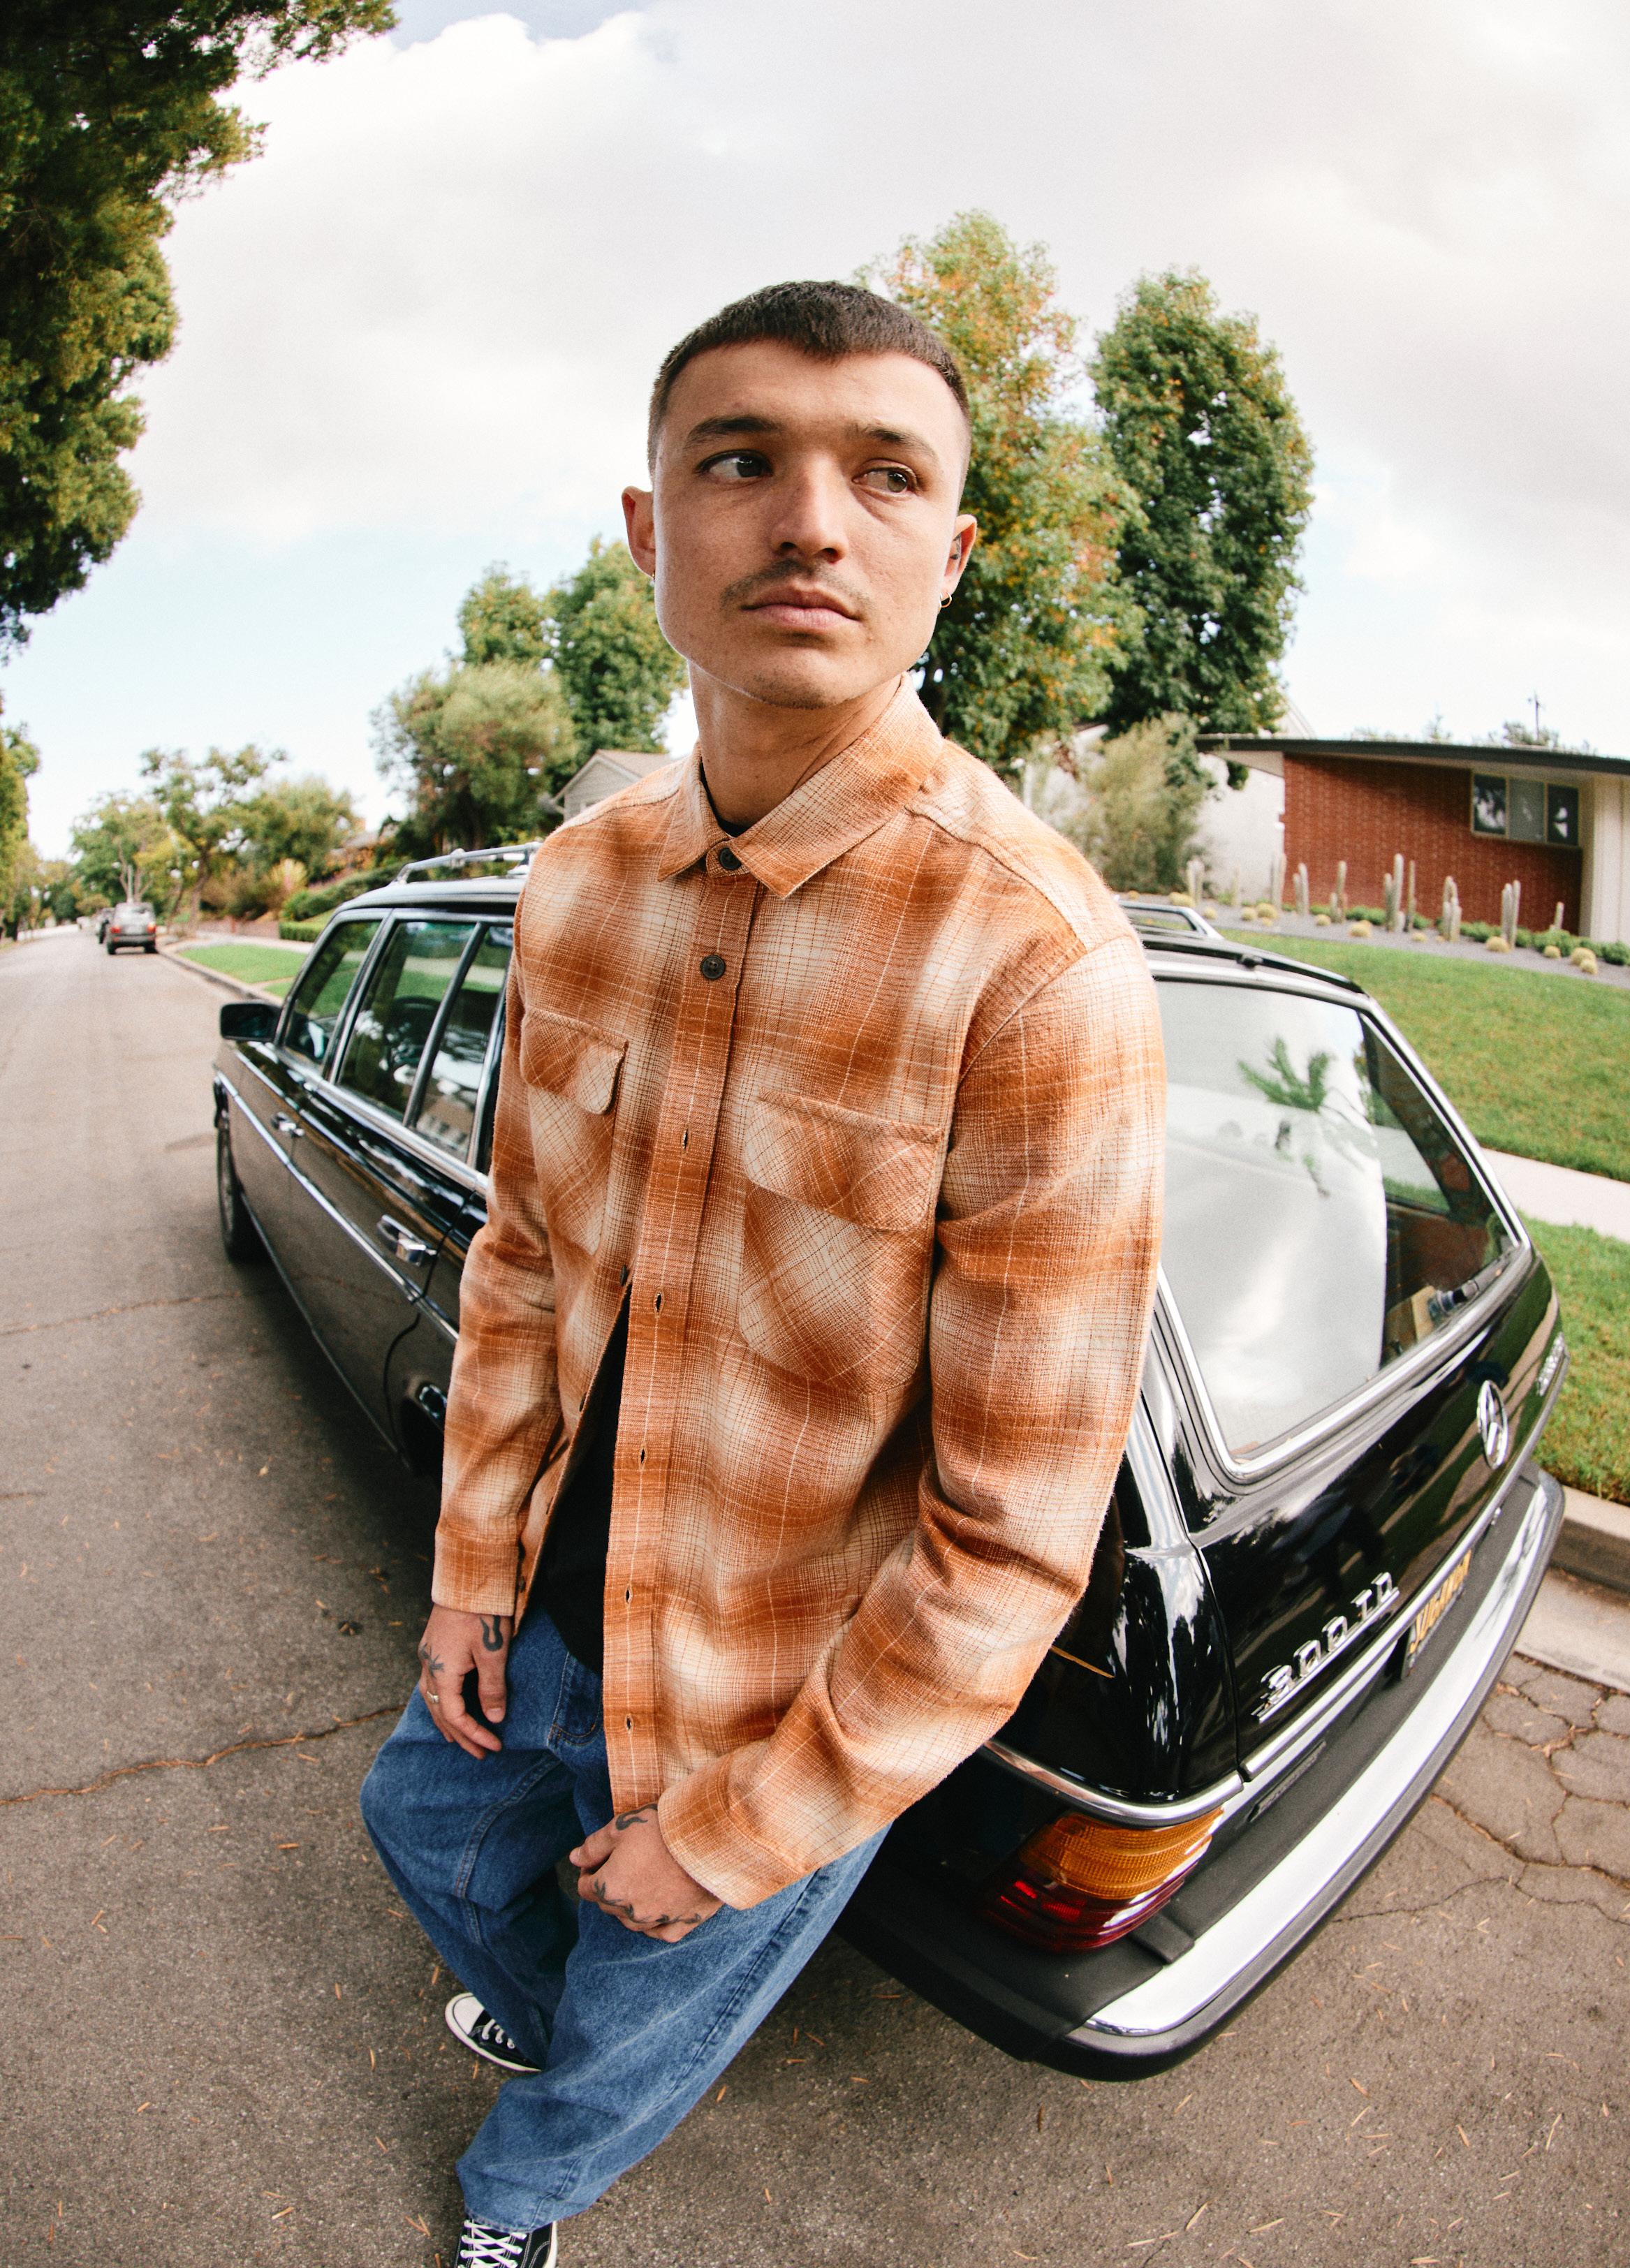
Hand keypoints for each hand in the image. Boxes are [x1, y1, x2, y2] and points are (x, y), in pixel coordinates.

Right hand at [417, 1605, 512, 1757]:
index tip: (493, 1747)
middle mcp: (428, 1665)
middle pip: (440, 1712)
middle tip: (480, 1753)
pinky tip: (450, 1703)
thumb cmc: (483, 1611)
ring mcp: (428, 1654)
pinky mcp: (433, 1645)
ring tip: (460, 1738)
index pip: (455, 1715)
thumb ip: (492, 1687)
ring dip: (447, 1721)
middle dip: (460, 1735)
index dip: (474, 1735)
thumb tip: (494, 1719)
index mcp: (442, 1671)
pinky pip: (432, 1684)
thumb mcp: (493, 1652)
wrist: (468, 1575)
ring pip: (432, 1699)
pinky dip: (442, 1702)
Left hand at [571, 1807, 722, 1941]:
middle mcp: (629, 1912)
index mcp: (610, 1888)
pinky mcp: (682, 1924)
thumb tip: (574, 1859)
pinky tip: (659, 1908)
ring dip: (630, 1905)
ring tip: (643, 1881)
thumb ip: (593, 1846)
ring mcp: (656, 1921)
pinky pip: (661, 1932)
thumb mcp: (621, 1827)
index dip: (589, 1870)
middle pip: (607, 1905)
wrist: (711, 1841)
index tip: (600, 1858)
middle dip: (609, 1886)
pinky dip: (656, 1923)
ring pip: (631, 1921)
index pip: (585, 1887)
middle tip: (624, 1863)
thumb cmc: (662, 1830)